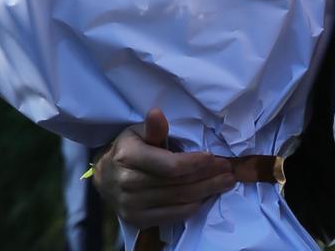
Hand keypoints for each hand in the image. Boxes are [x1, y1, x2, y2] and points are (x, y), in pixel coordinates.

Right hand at [91, 108, 234, 226]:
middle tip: (229, 170)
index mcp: (128, 157)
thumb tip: (157, 113)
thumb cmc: (129, 150)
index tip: (214, 157)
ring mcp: (131, 205)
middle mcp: (127, 183)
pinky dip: (194, 207)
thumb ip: (154, 128)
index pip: (169, 166)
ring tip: (226, 182)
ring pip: (179, 200)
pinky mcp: (138, 220)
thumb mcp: (138, 132)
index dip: (195, 163)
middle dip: (208, 177)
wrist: (105, 177)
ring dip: (207, 191)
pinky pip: (173, 216)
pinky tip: (207, 197)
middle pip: (178, 184)